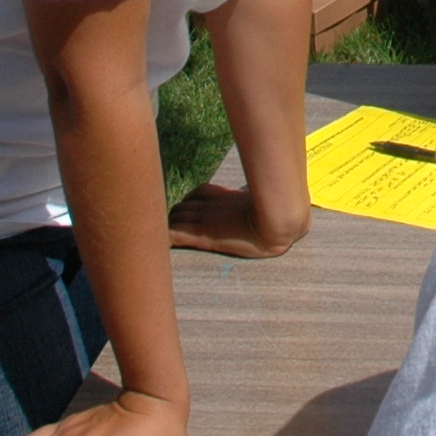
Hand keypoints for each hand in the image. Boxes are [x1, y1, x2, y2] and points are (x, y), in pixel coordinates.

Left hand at [167, 181, 307, 258]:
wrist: (279, 221)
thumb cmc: (279, 212)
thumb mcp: (268, 201)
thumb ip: (263, 196)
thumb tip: (277, 189)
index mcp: (226, 198)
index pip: (199, 192)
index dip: (192, 200)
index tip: (192, 210)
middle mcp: (212, 206)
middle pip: (182, 205)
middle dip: (176, 214)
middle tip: (174, 227)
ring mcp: (206, 220)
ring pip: (175, 218)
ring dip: (168, 225)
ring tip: (160, 237)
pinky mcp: (203, 236)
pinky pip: (175, 235)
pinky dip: (164, 239)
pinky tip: (156, 246)